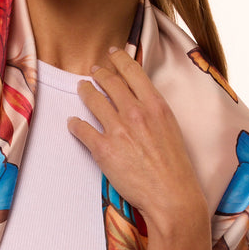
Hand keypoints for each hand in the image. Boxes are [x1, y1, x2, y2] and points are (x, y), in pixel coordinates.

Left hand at [67, 47, 207, 235]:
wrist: (172, 196)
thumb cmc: (175, 168)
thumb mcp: (171, 129)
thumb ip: (154, 112)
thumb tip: (139, 102)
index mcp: (156, 105)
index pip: (133, 72)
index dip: (119, 59)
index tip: (112, 53)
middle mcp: (135, 112)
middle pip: (110, 82)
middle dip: (99, 73)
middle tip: (93, 71)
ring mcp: (118, 130)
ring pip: (93, 100)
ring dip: (85, 91)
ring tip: (82, 88)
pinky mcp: (103, 149)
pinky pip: (81, 129)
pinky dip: (74, 124)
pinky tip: (72, 123)